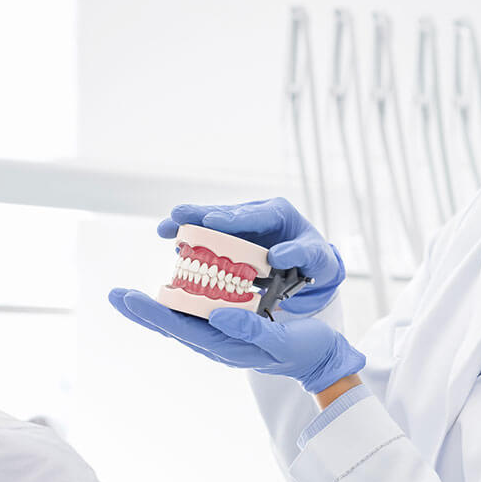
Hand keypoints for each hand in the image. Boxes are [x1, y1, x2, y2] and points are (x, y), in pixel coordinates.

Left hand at [107, 288, 364, 393]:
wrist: (321, 359)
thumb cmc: (305, 350)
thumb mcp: (282, 340)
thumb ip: (252, 331)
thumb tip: (218, 315)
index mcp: (226, 347)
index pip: (182, 329)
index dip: (153, 313)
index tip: (128, 298)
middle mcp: (218, 342)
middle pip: (173, 324)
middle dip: (143, 310)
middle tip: (115, 294)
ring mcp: (223, 336)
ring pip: (182, 319)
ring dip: (156, 306)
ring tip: (130, 294)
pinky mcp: (230, 328)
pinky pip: (198, 314)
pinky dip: (181, 300)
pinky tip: (172, 287)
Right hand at [158, 197, 343, 314]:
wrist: (312, 269)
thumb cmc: (316, 260)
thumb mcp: (316, 256)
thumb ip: (300, 253)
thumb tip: (277, 256)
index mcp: (277, 213)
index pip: (253, 214)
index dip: (231, 218)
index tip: (212, 221)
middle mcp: (255, 216)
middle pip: (224, 214)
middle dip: (199, 215)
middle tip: (176, 215)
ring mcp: (241, 229)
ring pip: (211, 225)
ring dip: (188, 226)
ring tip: (164, 228)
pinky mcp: (233, 242)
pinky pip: (211, 241)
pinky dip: (194, 243)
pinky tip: (175, 249)